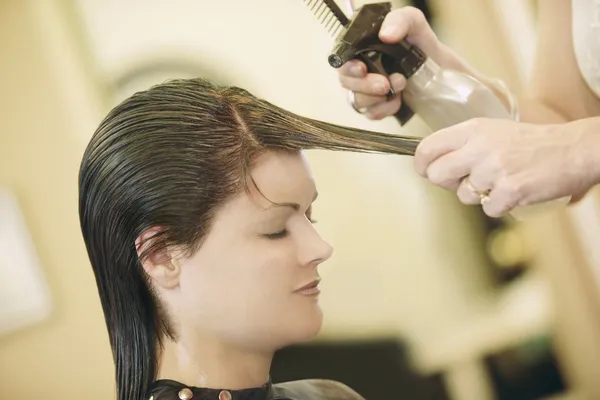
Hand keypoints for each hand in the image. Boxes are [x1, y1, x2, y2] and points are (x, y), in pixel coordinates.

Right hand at [337, 6, 458, 119]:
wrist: (439, 67)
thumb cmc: (421, 43)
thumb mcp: (413, 22)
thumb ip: (399, 20)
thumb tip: (386, 34)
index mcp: (360, 48)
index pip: (341, 58)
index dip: (347, 67)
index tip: (362, 69)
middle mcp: (359, 68)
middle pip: (346, 81)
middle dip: (364, 85)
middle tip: (384, 84)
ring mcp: (366, 89)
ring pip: (357, 100)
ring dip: (376, 98)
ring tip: (401, 85)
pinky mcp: (376, 106)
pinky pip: (371, 113)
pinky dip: (384, 109)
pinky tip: (398, 100)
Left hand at [413, 118, 596, 217]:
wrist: (573, 149)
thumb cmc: (530, 143)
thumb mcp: (492, 132)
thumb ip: (463, 145)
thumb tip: (434, 166)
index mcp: (472, 129)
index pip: (427, 147)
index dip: (422, 164)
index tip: (426, 171)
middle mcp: (479, 147)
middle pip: (436, 175)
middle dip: (446, 183)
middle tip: (466, 181)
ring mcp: (495, 169)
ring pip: (463, 196)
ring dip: (479, 196)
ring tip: (501, 181)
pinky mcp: (511, 190)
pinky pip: (488, 210)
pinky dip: (500, 206)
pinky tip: (515, 191)